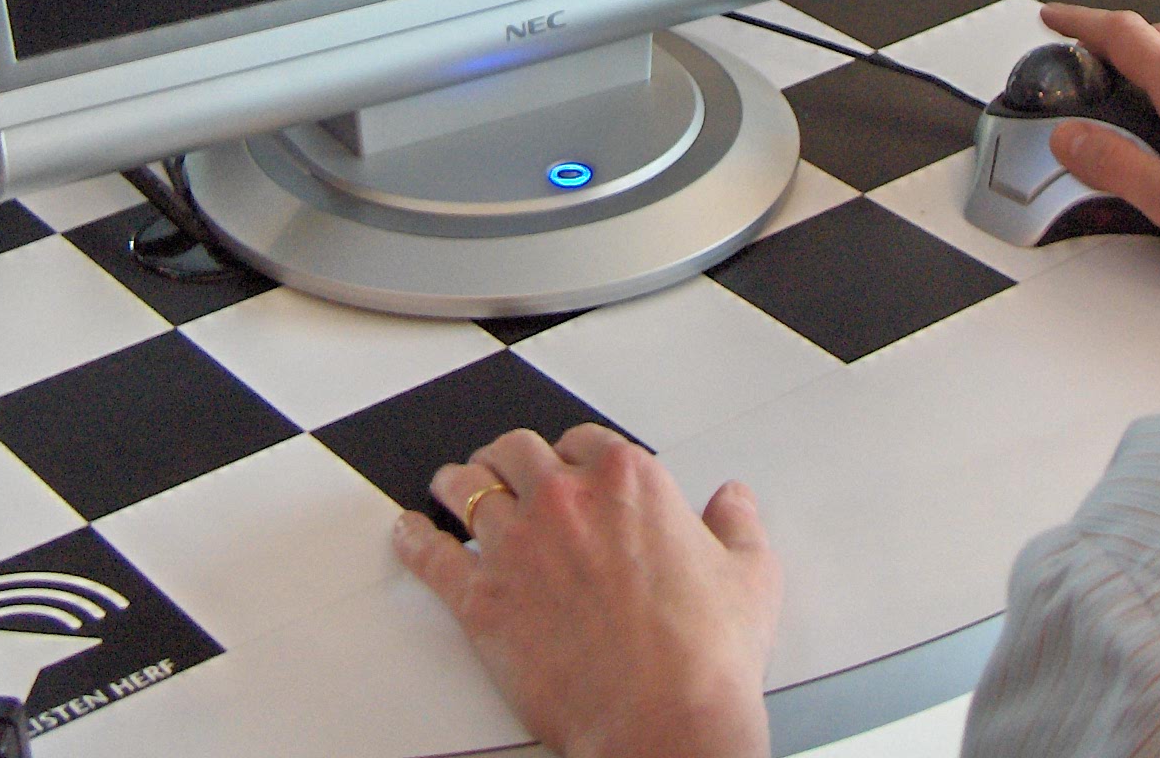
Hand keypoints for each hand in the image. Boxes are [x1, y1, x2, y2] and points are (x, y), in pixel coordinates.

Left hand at [395, 424, 778, 757]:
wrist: (664, 719)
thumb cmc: (703, 656)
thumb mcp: (749, 575)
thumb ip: (737, 524)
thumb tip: (732, 500)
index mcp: (628, 481)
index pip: (584, 440)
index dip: (572, 452)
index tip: (568, 462)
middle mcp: (566, 500)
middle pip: (517, 452)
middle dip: (509, 457)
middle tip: (503, 466)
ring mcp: (517, 546)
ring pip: (467, 488)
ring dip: (457, 483)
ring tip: (451, 485)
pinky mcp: (482, 599)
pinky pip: (431, 555)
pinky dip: (414, 539)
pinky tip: (410, 533)